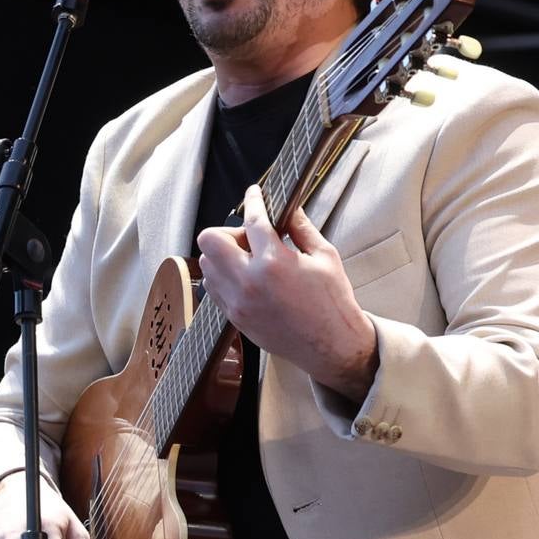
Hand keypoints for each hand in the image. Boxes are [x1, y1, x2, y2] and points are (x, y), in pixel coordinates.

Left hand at [194, 186, 380, 400]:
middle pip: (210, 240)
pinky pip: (212, 287)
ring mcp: (237, 302)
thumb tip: (289, 208)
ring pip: (206, 264)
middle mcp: (249, 282)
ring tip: (251, 259)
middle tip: (252, 237)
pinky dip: (223, 275)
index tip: (254, 193)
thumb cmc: (333, 302)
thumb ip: (301, 228)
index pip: (252, 221)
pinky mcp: (234, 317)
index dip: (253, 201)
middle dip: (229, 231)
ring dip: (223, 254)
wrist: (330, 346)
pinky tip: (246, 276)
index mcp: (274, 263)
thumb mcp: (325, 257)